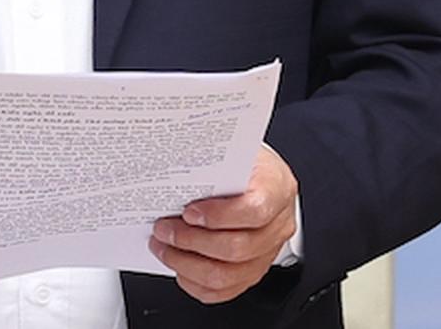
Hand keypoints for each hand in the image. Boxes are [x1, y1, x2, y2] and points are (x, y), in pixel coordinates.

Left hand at [149, 144, 298, 303]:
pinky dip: (196, 283)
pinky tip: (178, 266)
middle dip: (191, 241)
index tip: (188, 211)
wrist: (258, 175)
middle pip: (237, 248)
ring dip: (187, 264)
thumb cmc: (244, 162)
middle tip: (163, 229)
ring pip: (228, 275)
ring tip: (164, 247)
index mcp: (277, 188)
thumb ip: (212, 162)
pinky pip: (225, 290)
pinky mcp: (254, 271)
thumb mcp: (234, 151)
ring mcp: (268, 252)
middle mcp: (278, 224)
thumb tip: (174, 166)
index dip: (219, 215)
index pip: (255, 210)